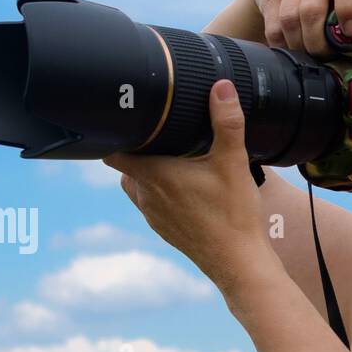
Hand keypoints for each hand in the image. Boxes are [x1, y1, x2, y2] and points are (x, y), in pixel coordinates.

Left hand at [103, 80, 273, 293]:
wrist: (239, 264)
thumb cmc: (234, 216)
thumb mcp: (234, 163)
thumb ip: (226, 122)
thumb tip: (221, 87)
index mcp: (153, 175)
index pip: (112, 149)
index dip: (115, 132)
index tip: (128, 120)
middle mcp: (145, 196)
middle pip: (124, 164)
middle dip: (137, 148)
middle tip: (159, 134)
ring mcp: (153, 216)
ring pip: (137, 185)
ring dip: (148, 171)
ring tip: (173, 159)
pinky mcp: (165, 229)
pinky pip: (152, 204)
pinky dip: (161, 193)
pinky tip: (186, 189)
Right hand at [245, 0, 351, 56]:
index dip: (348, 9)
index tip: (351, 34)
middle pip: (311, 12)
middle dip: (318, 44)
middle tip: (324, 59)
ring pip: (289, 20)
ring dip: (299, 46)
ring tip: (308, 58)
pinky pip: (272, 25)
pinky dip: (281, 45)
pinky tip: (291, 52)